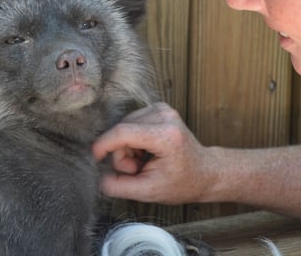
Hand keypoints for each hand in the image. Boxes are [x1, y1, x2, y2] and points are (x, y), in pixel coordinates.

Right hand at [92, 102, 211, 203]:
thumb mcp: (148, 192)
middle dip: (121, 153)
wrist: (205, 172)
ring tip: (143, 162)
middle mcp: (165, 116)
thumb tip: (98, 176)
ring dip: (127, 147)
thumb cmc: (182, 183)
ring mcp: (162, 109)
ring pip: (124, 125)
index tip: (95, 157)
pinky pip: (131, 122)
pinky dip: (132, 139)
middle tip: (136, 170)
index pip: (123, 132)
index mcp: (166, 136)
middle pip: (121, 129)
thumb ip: (119, 186)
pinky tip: (145, 151)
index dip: (103, 145)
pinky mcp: (158, 108)